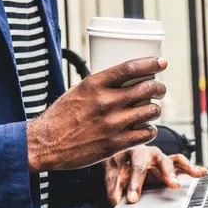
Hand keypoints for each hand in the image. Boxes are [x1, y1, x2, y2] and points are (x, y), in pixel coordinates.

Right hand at [27, 57, 166, 171]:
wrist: (45, 144)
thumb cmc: (61, 116)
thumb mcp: (78, 91)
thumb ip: (100, 85)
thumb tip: (124, 78)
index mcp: (94, 84)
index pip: (130, 68)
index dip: (150, 63)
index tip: (162, 62)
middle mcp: (105, 102)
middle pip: (146, 88)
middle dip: (159, 87)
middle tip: (160, 89)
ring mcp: (111, 124)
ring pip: (150, 110)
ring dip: (156, 109)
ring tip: (152, 110)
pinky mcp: (114, 144)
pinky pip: (146, 134)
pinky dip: (150, 130)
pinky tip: (145, 128)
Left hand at [104, 145, 207, 205]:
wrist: (123, 153)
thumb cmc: (119, 162)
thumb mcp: (112, 172)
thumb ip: (113, 187)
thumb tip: (114, 201)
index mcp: (135, 152)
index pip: (137, 168)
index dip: (135, 184)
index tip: (133, 199)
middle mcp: (151, 153)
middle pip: (161, 161)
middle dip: (168, 173)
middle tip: (173, 185)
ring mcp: (162, 159)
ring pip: (176, 160)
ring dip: (186, 167)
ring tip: (197, 174)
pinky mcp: (170, 165)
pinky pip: (183, 165)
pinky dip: (193, 168)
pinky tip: (202, 173)